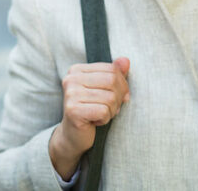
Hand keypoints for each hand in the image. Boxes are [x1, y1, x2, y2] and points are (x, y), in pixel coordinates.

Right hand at [49, 57, 129, 179]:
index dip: (122, 85)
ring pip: (110, 98)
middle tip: (109, 108)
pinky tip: (95, 121)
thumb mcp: (104, 90)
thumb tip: (126, 61)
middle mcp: (71, 79)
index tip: (116, 97)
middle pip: (112, 81)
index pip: (112, 69)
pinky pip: (104, 111)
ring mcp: (71, 94)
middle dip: (118, 98)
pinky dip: (105, 119)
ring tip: (100, 115)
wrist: (72, 136)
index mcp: (77, 70)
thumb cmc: (91, 110)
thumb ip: (114, 74)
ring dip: (111, 111)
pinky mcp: (73, 110)